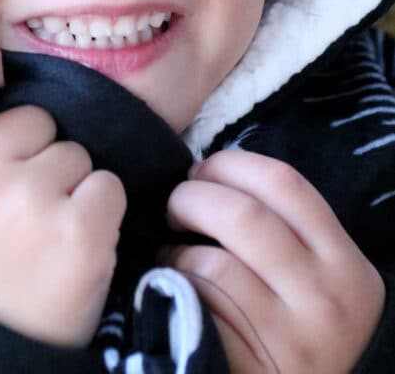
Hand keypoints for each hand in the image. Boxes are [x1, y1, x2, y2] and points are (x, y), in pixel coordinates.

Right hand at [0, 36, 127, 348]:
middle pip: (33, 118)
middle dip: (35, 153)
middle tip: (17, 211)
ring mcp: (28, 202)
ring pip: (76, 152)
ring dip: (70, 186)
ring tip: (43, 237)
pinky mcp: (80, 231)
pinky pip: (108, 184)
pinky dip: (99, 212)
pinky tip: (73, 248)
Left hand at [158, 150, 384, 372]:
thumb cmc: (297, 320)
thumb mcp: (313, 272)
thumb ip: (280, 225)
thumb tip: (210, 174)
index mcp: (343, 261)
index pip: (284, 183)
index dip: (230, 164)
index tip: (202, 171)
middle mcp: (326, 298)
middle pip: (243, 215)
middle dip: (192, 197)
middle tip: (176, 205)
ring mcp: (290, 337)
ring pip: (214, 262)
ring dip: (177, 249)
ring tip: (174, 253)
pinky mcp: (252, 365)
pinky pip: (198, 305)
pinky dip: (175, 286)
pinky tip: (175, 288)